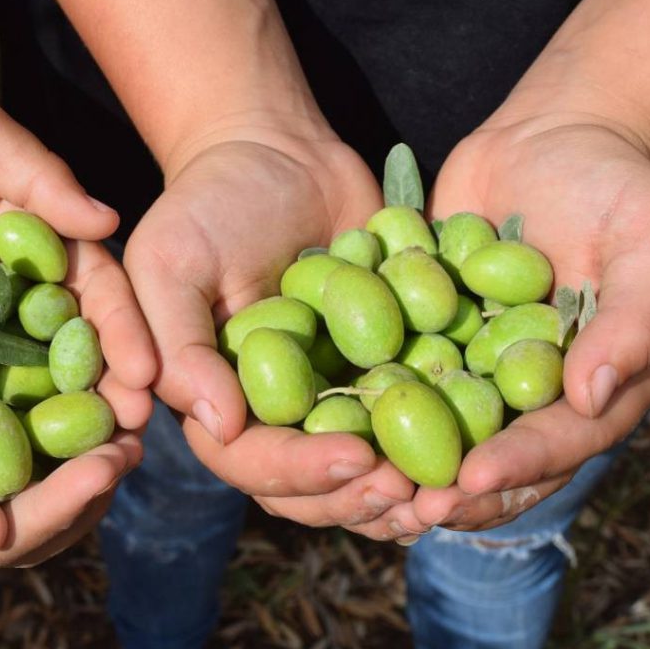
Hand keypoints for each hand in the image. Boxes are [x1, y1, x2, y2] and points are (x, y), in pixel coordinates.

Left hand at [0, 75, 155, 428]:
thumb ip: (34, 173)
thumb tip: (108, 220)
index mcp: (34, 235)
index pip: (91, 287)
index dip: (121, 330)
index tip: (145, 375)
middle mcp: (6, 287)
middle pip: (62, 345)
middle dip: (99, 390)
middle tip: (129, 438)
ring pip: (12, 378)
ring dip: (46, 423)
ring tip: (76, 470)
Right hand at [0, 293, 142, 585]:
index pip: (11, 537)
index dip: (65, 504)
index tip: (112, 464)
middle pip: (40, 503)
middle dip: (91, 474)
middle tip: (136, 434)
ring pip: (38, 455)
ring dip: (84, 432)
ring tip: (127, 399)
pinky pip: (13, 401)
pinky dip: (49, 385)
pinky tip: (84, 355)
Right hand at [124, 129, 415, 533]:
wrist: (277, 152)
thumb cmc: (210, 202)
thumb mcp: (169, 261)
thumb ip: (178, 343)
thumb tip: (222, 426)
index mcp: (216, 397)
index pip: (248, 460)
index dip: (300, 472)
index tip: (356, 457)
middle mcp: (271, 410)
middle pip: (309, 484)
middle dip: (359, 496)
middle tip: (412, 491)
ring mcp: (328, 392)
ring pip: (361, 467)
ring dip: (403, 487)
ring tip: (449, 486)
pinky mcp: (377, 367)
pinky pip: (407, 415)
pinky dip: (440, 437)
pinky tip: (480, 441)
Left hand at [371, 118, 649, 536]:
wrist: (547, 136)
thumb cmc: (614, 184)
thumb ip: (635, 318)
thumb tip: (593, 396)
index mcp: (599, 383)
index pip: (560, 439)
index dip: (517, 465)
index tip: (469, 483)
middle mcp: (537, 389)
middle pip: (497, 456)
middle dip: (453, 490)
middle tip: (406, 509)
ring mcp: (480, 366)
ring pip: (444, 432)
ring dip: (406, 466)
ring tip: (363, 487)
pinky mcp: (433, 337)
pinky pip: (404, 376)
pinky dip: (373, 403)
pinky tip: (333, 423)